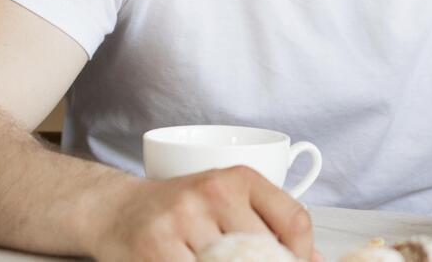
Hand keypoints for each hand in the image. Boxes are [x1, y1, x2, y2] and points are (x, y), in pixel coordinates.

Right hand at [89, 169, 315, 261]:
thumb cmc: (178, 211)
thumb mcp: (225, 203)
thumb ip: (269, 225)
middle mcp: (212, 193)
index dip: (302, 255)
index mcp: (238, 178)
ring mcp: (183, 220)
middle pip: (265, 251)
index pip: (294, 220)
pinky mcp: (157, 248)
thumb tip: (315, 260)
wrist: (115, 210)